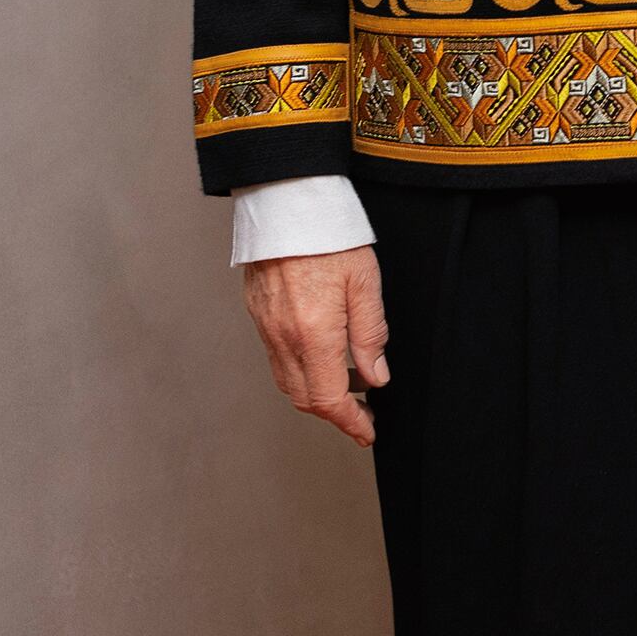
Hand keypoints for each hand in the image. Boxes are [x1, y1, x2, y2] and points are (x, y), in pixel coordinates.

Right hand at [241, 247, 389, 445]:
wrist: (287, 203)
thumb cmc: (329, 235)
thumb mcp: (365, 283)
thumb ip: (371, 335)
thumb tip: (377, 377)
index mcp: (314, 334)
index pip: (330, 398)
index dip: (350, 422)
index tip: (367, 432)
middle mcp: (284, 338)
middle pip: (306, 398)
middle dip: (336, 413)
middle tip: (364, 413)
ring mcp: (266, 327)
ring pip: (289, 381)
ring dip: (318, 392)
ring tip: (352, 382)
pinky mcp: (259, 314)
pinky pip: (278, 358)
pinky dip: (302, 370)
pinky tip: (325, 356)